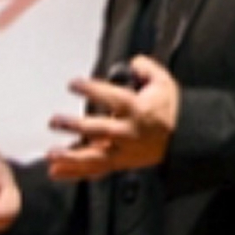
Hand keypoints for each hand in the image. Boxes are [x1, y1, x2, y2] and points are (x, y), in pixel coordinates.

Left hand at [46, 55, 178, 179]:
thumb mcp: (163, 82)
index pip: (112, 98)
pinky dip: (75, 173)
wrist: (183, 138)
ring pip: (95, 157)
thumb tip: (133, 62)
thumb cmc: (168, 109)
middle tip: (54, 121)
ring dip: (71, 157)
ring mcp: (123, 151)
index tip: (73, 84)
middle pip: (99, 130)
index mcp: (137, 110)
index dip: (91, 90)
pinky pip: (95, 171)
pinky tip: (56, 171)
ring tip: (51, 154)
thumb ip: (146, 68)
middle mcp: (128, 132)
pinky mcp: (120, 163)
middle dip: (75, 126)